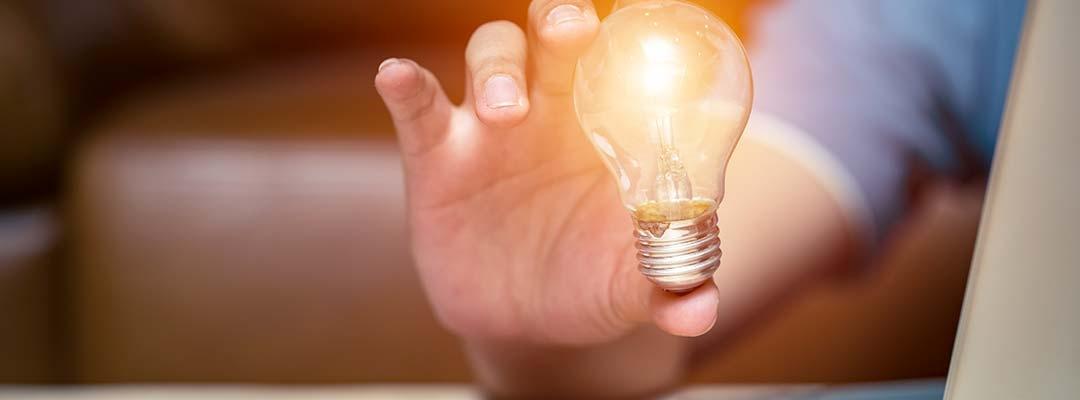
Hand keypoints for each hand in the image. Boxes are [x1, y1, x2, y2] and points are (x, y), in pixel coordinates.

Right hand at [374, 0, 718, 345]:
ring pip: (491, 58)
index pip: (620, 60)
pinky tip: (397, 76)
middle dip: (559, 21)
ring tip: (505, 109)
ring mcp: (491, 128)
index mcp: (610, 125)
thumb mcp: (631, 287)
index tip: (644, 35)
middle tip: (571, 30)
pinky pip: (419, 110)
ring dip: (498, 70)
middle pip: (552, 38)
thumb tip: (696, 313)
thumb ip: (668, 290)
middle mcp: (552, 108)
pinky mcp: (437, 158)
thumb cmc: (592, 280)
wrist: (525, 321)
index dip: (628, 39)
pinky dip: (406, 88)